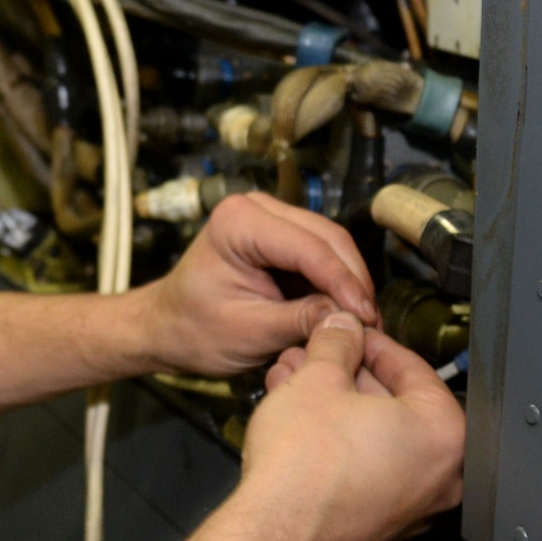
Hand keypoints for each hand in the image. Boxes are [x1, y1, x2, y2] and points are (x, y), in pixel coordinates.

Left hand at [134, 192, 378, 376]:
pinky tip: (347, 311)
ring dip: (349, 282)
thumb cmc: (194, 329)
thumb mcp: (249, 332)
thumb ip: (300, 320)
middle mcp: (256, 208)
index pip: (308, 247)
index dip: (343, 282)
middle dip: (353, 281)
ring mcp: (269, 219)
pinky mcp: (280, 237)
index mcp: (238, 222)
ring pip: (330, 245)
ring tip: (365, 323)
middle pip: (327, 239)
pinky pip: (320, 255)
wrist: (168, 328)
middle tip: (373, 325)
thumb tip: (351, 318)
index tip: (367, 317)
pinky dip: (336, 283)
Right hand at [233, 312, 464, 540]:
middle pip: (394, 402)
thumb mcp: (318, 378)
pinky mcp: (380, 521)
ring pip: (375, 435)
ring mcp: (412, 503)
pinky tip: (297, 419)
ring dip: (335, 403)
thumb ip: (337, 342)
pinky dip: (339, 440)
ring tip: (294, 382)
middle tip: (314, 355)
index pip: (411, 366)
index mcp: (444, 433)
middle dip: (345, 374)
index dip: (368, 340)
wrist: (272, 533)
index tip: (346, 331)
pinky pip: (367, 466)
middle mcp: (440, 474)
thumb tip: (342, 328)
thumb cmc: (303, 466)